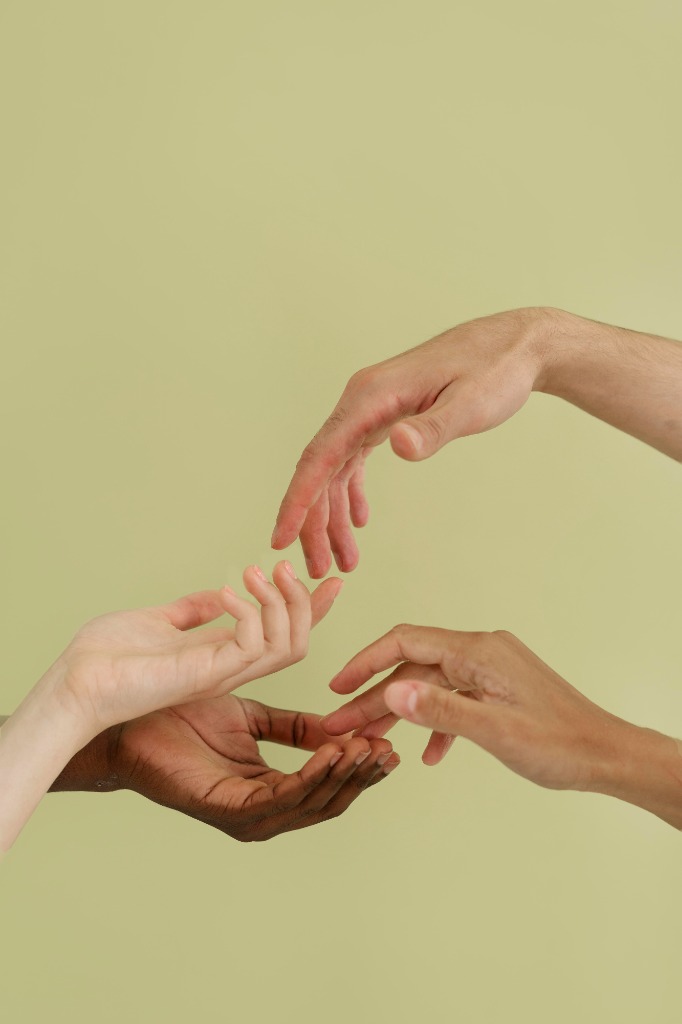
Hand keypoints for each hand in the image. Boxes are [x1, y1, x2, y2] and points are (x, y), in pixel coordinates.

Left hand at [54, 694, 398, 840]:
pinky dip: (310, 776)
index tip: (388, 741)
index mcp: (268, 792)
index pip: (327, 786)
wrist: (135, 716)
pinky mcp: (227, 811)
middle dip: (360, 776)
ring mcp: (244, 818)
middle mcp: (261, 813)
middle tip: (387, 747)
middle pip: (327, 802)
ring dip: (342, 776)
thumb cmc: (184, 716)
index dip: (359, 767)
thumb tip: (340, 727)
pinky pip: (280, 797)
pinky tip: (331, 752)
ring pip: (310, 804)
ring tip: (365, 747)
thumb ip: (294, 727)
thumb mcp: (253, 717)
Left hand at [57, 561, 341, 735]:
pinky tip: (226, 593)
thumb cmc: (105, 656)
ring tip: (254, 572)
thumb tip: (215, 595)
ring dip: (280, 601)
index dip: (311, 610)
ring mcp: (221, 674)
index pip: (282, 635)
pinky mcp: (207, 675)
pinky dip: (249, 611)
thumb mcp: (158, 621)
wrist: (73, 683)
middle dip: (304, 601)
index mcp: (220, 656)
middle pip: (297, 643)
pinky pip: (254, 645)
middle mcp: (229, 669)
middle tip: (283, 565)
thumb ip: (191, 612)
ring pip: (287, 645)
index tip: (332, 580)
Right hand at [272, 307, 555, 575]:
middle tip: (319, 569)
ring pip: (335, 468)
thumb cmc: (496, 370)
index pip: (321, 454)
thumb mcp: (472, 404)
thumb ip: (433, 428)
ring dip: (332, 514)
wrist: (515, 344)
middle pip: (321, 467)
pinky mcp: (386, 415)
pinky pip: (354, 459)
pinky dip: (351, 492)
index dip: (298, 500)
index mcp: (371, 396)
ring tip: (340, 560)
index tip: (280, 537)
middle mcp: (361, 400)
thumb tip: (397, 445)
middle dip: (314, 520)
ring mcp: (371, 408)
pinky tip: (358, 521)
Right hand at [321, 625, 634, 792]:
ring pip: (430, 685)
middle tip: (341, 725)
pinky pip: (455, 698)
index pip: (406, 643)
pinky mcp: (498, 689)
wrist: (606, 754)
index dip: (365, 664)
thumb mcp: (493, 731)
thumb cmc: (560, 744)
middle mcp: (482, 651)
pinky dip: (437, 722)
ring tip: (372, 740)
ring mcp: (491, 670)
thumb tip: (392, 693)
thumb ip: (440, 711)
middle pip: (413, 667)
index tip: (337, 689)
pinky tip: (430, 753)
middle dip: (374, 697)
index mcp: (478, 651)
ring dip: (401, 713)